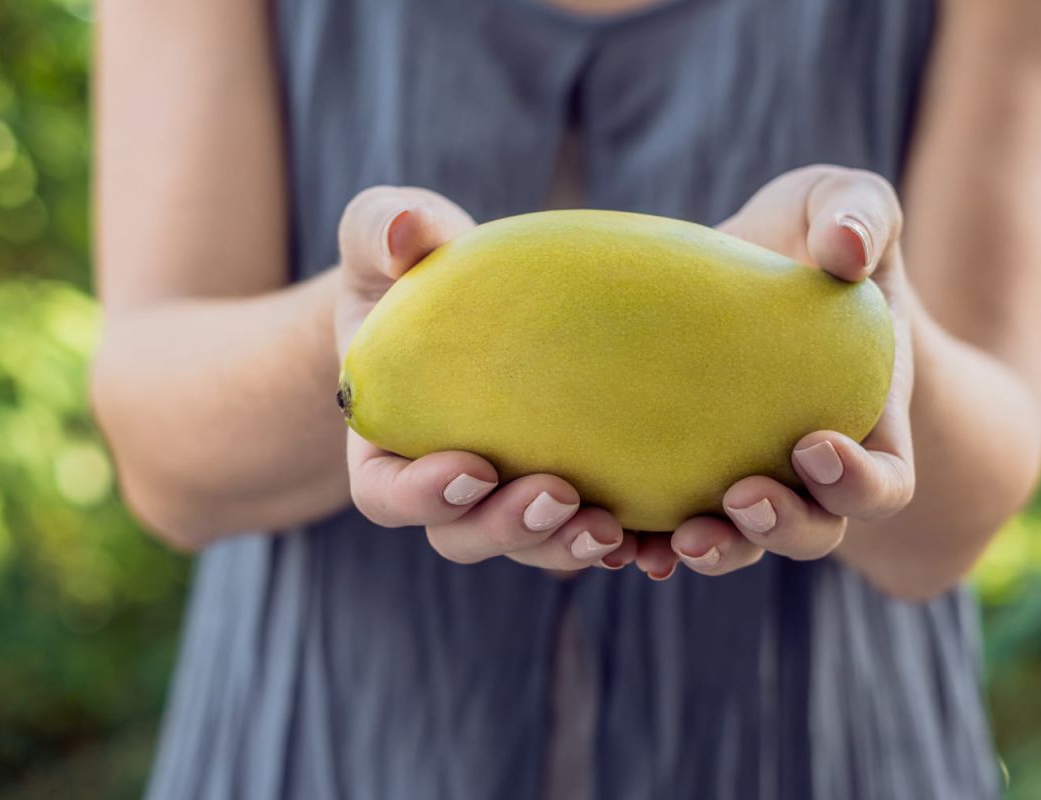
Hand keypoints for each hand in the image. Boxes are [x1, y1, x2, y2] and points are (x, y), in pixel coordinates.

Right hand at [335, 186, 639, 571]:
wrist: (483, 289)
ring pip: (528, 547)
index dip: (420, 496)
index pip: (386, 493)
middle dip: (505, 528)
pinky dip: (622, 538)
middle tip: (557, 495)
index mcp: (389, 444)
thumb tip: (401, 230)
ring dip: (564, 545)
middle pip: (461, 536)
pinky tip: (659, 529)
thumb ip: (381, 226)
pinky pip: (588, 530)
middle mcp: (446, 487)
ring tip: (613, 526)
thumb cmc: (423, 260)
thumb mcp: (395, 231)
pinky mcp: (568, 489)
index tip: (471, 465)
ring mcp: (507, 495)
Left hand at [642, 166, 916, 578]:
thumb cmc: (813, 234)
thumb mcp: (841, 202)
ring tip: (671, 543)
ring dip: (711, 550)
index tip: (813, 443)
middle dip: (781, 528)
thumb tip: (847, 250)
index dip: (858, 483)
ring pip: (740, 544)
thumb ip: (861, 215)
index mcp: (865, 421)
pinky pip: (669, 525)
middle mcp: (808, 468)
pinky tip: (610, 536)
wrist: (756, 260)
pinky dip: (645, 540)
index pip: (883, 483)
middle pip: (812, 532)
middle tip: (740, 498)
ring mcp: (747, 476)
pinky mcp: (685, 471)